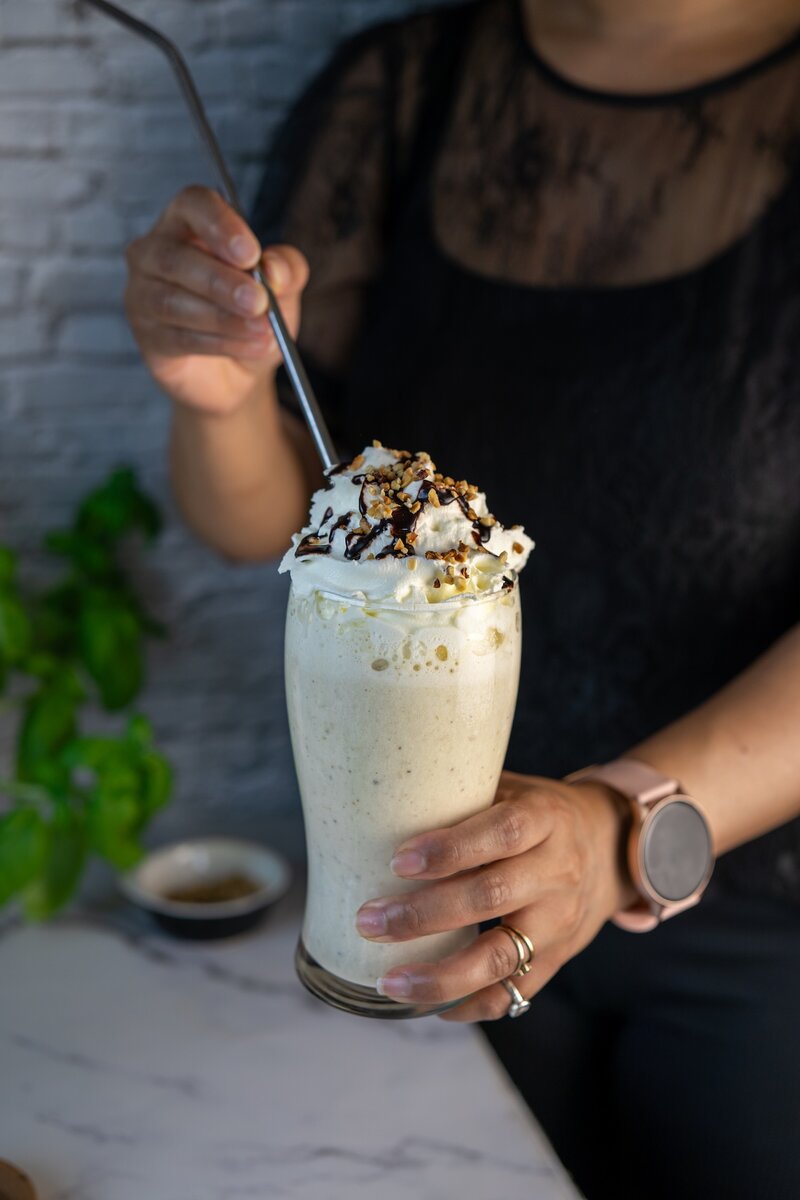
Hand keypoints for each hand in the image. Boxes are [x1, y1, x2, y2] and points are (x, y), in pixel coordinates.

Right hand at [124, 185, 308, 414]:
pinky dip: (219, 343)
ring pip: (172, 301)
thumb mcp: (282, 288)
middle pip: (176, 257)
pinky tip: (250, 346)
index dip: (220, 225)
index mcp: (188, 224)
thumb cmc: (251, 314)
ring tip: (263, 331)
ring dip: (223, 318)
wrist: (238, 371)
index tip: (250, 254)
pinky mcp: (146, 335)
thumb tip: (274, 268)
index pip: (193, 204)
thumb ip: (286, 269)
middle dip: (221, 281)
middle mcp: (155, 252)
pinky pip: (177, 337)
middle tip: (259, 302)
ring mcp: (142, 294)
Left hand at [355, 772, 635, 1020]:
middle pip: (491, 896)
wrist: (612, 847)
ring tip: (389, 981)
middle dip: (423, 915)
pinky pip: (512, 993)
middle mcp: (556, 871)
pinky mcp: (557, 959)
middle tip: (370, 922)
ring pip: (501, 956)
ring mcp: (559, 921)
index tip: (398, 861)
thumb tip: (386, 801)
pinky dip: (468, 1003)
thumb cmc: (539, 814)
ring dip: (440, 975)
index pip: (501, 832)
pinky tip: (426, 1004)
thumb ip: (464, 798)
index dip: (450, 848)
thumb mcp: (512, 790)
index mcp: (544, 819)